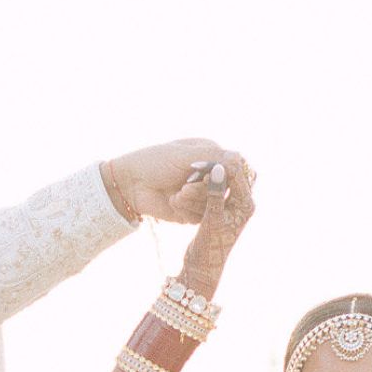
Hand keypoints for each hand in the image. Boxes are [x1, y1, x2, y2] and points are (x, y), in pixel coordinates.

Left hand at [105, 138, 254, 225]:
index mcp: (212, 155)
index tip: (215, 176)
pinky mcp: (194, 212)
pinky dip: (186, 208)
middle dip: (205, 188)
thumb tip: (240, 158)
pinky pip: (201, 216)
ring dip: (193, 199)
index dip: (228, 175)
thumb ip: (213, 157)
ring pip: (214, 204)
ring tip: (176, 192)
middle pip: (226, 189)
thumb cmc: (155, 162)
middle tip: (185, 184)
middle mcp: (211, 175)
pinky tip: (172, 201)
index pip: (235, 167)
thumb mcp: (185, 155)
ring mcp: (203, 195)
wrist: (131, 184)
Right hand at [179, 157, 255, 299]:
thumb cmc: (209, 247)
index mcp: (246, 205)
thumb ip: (215, 193)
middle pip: (232, 175)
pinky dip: (203, 182)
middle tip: (194, 161)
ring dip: (207, 174)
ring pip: (222, 180)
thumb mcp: (211, 219)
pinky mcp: (222, 207)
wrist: (203, 266)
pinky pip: (214, 187)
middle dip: (213, 167)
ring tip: (191, 169)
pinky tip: (190, 177)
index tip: (199, 160)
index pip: (237, 175)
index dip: (219, 165)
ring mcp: (233, 205)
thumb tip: (218, 168)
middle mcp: (243, 203)